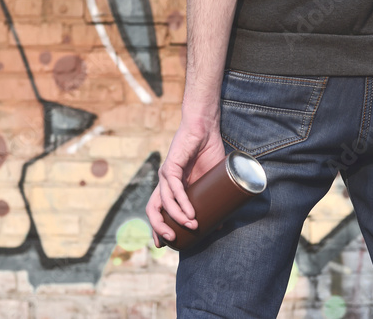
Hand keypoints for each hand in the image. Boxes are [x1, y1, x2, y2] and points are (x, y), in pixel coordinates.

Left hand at [146, 113, 224, 246]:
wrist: (205, 128)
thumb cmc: (208, 153)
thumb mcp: (211, 182)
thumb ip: (212, 201)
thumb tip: (219, 224)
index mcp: (171, 187)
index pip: (158, 211)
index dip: (158, 228)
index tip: (166, 243)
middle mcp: (164, 182)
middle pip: (153, 209)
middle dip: (159, 227)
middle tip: (171, 241)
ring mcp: (166, 174)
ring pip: (163, 201)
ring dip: (176, 217)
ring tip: (191, 226)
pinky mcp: (171, 165)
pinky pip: (173, 187)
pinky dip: (181, 202)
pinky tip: (189, 212)